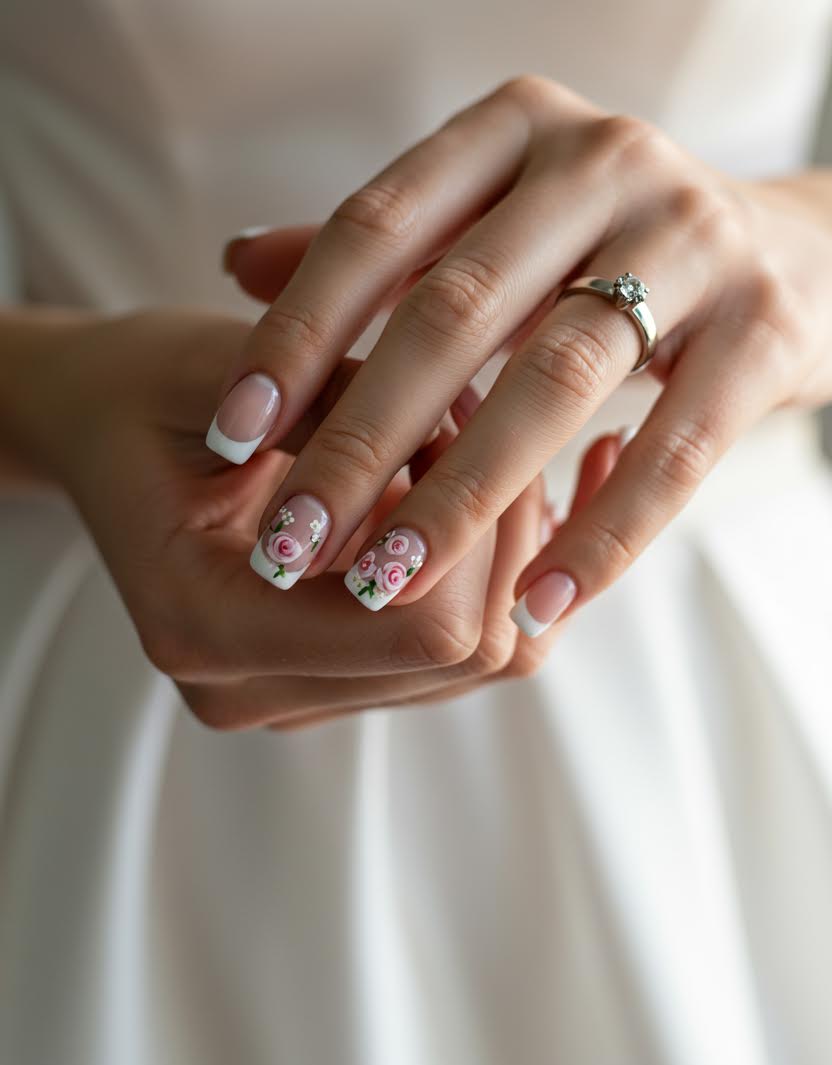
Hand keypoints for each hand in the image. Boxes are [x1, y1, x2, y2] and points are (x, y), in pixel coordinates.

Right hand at [20, 308, 618, 730]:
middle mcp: (248, 689)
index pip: (423, 632)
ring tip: (456, 452)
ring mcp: (291, 695)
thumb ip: (334, 406)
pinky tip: (450, 493)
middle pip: (469, 654)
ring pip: (480, 662)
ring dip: (495, 553)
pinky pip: (457, 655)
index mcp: (206, 624)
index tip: (456, 423)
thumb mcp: (221, 369)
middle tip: (473, 425)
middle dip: (497, 536)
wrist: (101, 428)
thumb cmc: (147, 388)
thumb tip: (470, 428)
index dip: (473, 527)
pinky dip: (480, 577)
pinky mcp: (326, 679)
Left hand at [209, 75, 831, 634]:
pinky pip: (678, 448)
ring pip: (557, 377)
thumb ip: (382, 244)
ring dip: (463, 495)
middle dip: (361, 436)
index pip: (377, 228)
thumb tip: (236, 263)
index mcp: (515, 126)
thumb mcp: (494, 221)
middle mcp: (604, 159)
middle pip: (456, 309)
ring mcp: (697, 236)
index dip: (296, 334)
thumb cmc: (608, 247)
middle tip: (291, 539)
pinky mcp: (770, 324)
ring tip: (386, 581)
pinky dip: (603, 534)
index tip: (233, 434)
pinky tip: (535, 609)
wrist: (800, 256)